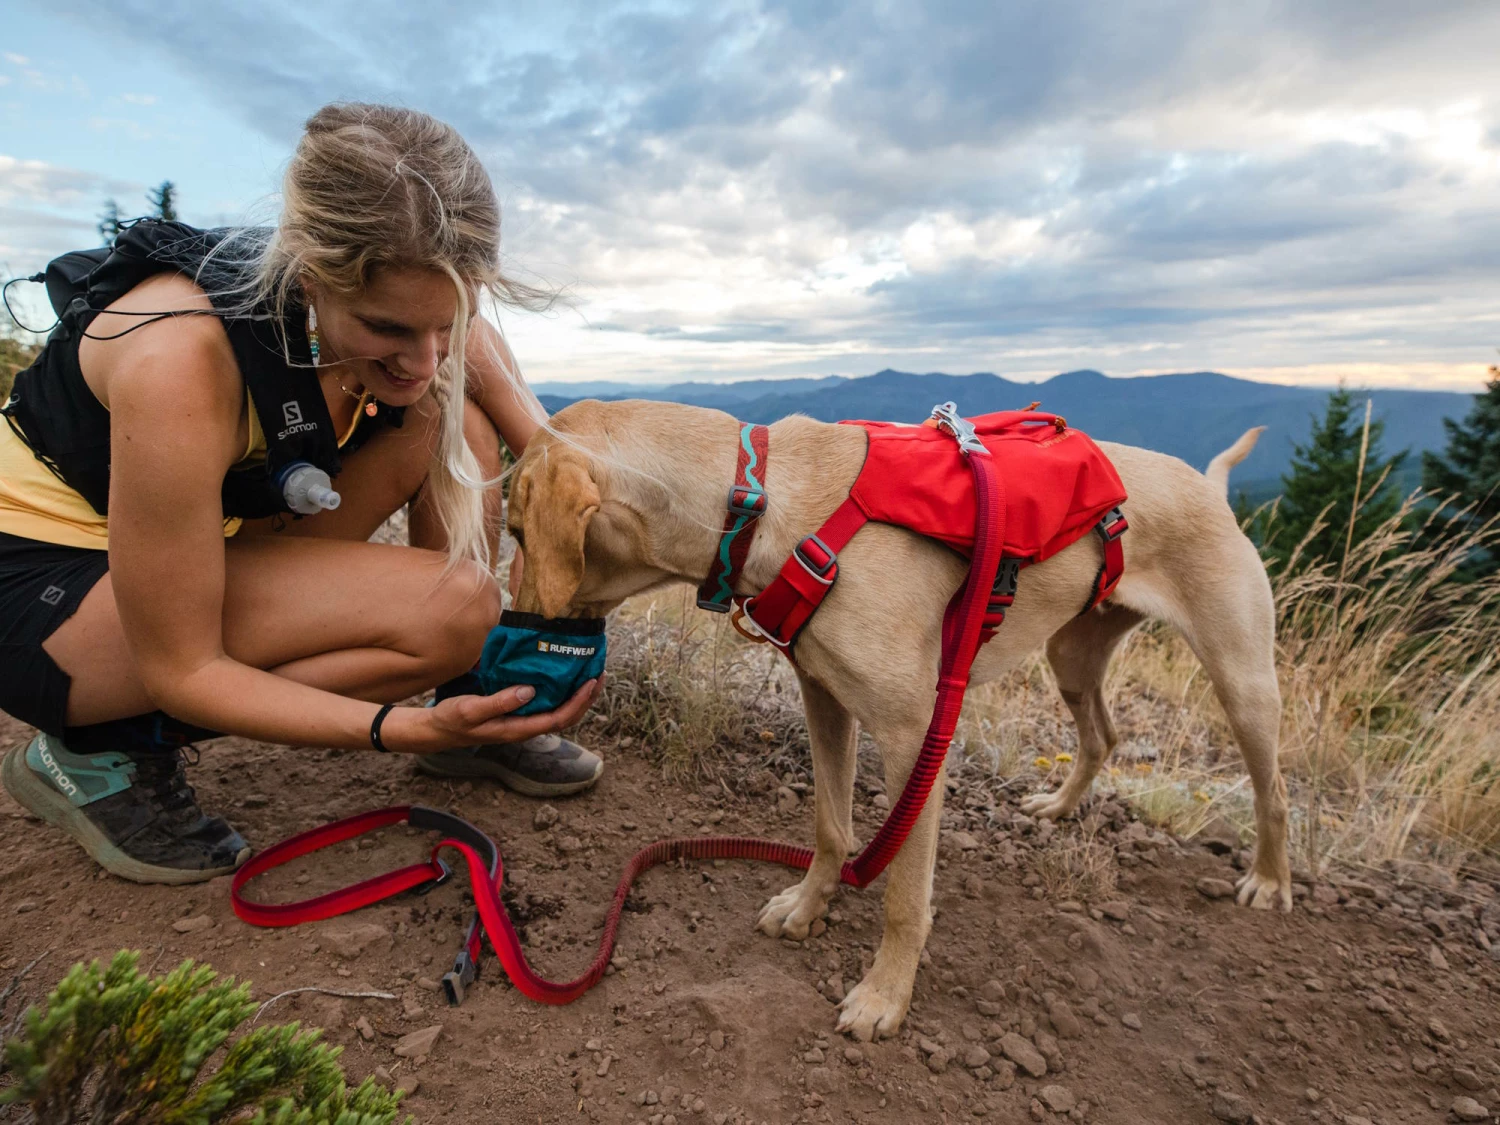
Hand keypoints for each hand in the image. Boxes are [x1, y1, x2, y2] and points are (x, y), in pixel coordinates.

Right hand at [380, 676, 603, 752]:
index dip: (578, 703)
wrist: (437, 730)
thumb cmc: (452, 719)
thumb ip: (499, 702)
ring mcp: (521, 722)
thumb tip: (529, 691)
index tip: (591, 682)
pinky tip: (563, 678)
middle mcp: (525, 728)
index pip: (557, 719)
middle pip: (565, 717)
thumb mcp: (471, 709)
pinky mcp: (517, 714)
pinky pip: (546, 705)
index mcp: (518, 729)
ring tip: (590, 674)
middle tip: (600, 674)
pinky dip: (560, 692)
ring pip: (558, 712)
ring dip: (576, 696)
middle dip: (586, 699)